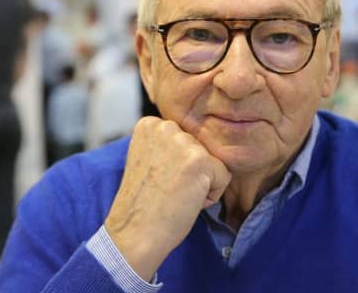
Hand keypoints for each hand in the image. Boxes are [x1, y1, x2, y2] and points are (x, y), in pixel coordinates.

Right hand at [105, 117, 230, 280]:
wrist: (134, 234)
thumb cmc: (143, 204)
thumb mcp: (149, 160)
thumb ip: (169, 145)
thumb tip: (200, 144)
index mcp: (150, 124)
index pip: (187, 139)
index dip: (177, 165)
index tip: (157, 179)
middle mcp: (165, 127)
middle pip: (202, 149)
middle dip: (192, 173)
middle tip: (166, 189)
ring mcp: (182, 142)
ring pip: (214, 162)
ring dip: (201, 183)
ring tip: (175, 195)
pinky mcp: (200, 160)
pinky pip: (224, 177)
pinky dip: (210, 196)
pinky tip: (185, 201)